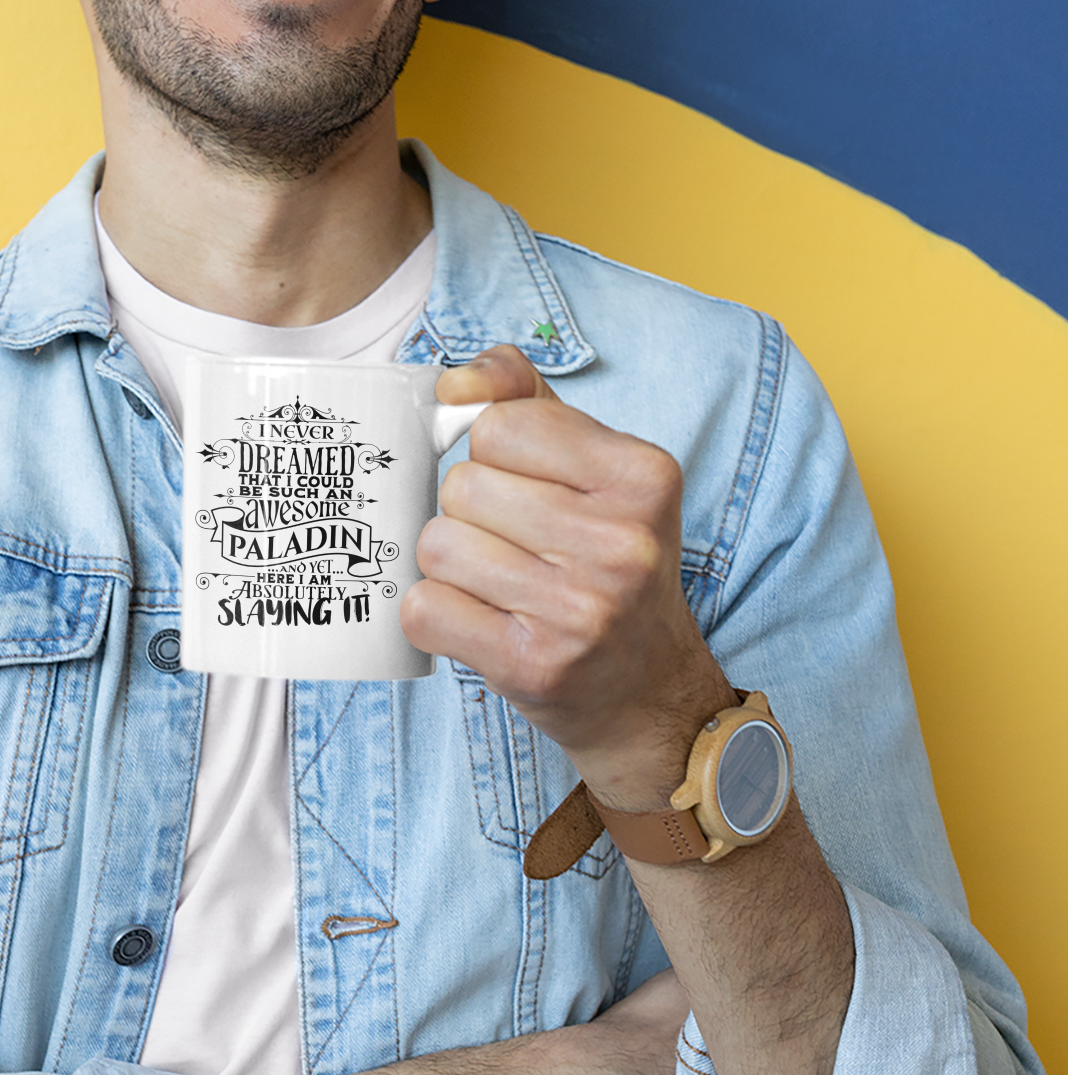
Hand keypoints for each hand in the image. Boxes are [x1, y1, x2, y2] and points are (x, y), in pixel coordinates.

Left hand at [400, 344, 733, 809]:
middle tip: (516, 547)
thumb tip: (455, 382)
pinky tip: (481, 621)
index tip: (527, 488)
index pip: (501, 425)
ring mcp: (579, 610)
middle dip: (471, 513)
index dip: (495, 454)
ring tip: (499, 585)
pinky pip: (426, 608)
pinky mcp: (533, 666)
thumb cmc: (610, 566)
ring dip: (451, 565)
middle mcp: (622, 543)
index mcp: (644, 477)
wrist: (648, 693)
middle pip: (463, 485)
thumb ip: (527, 402)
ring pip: (438, 545)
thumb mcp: (596, 471)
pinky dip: (437, 614)